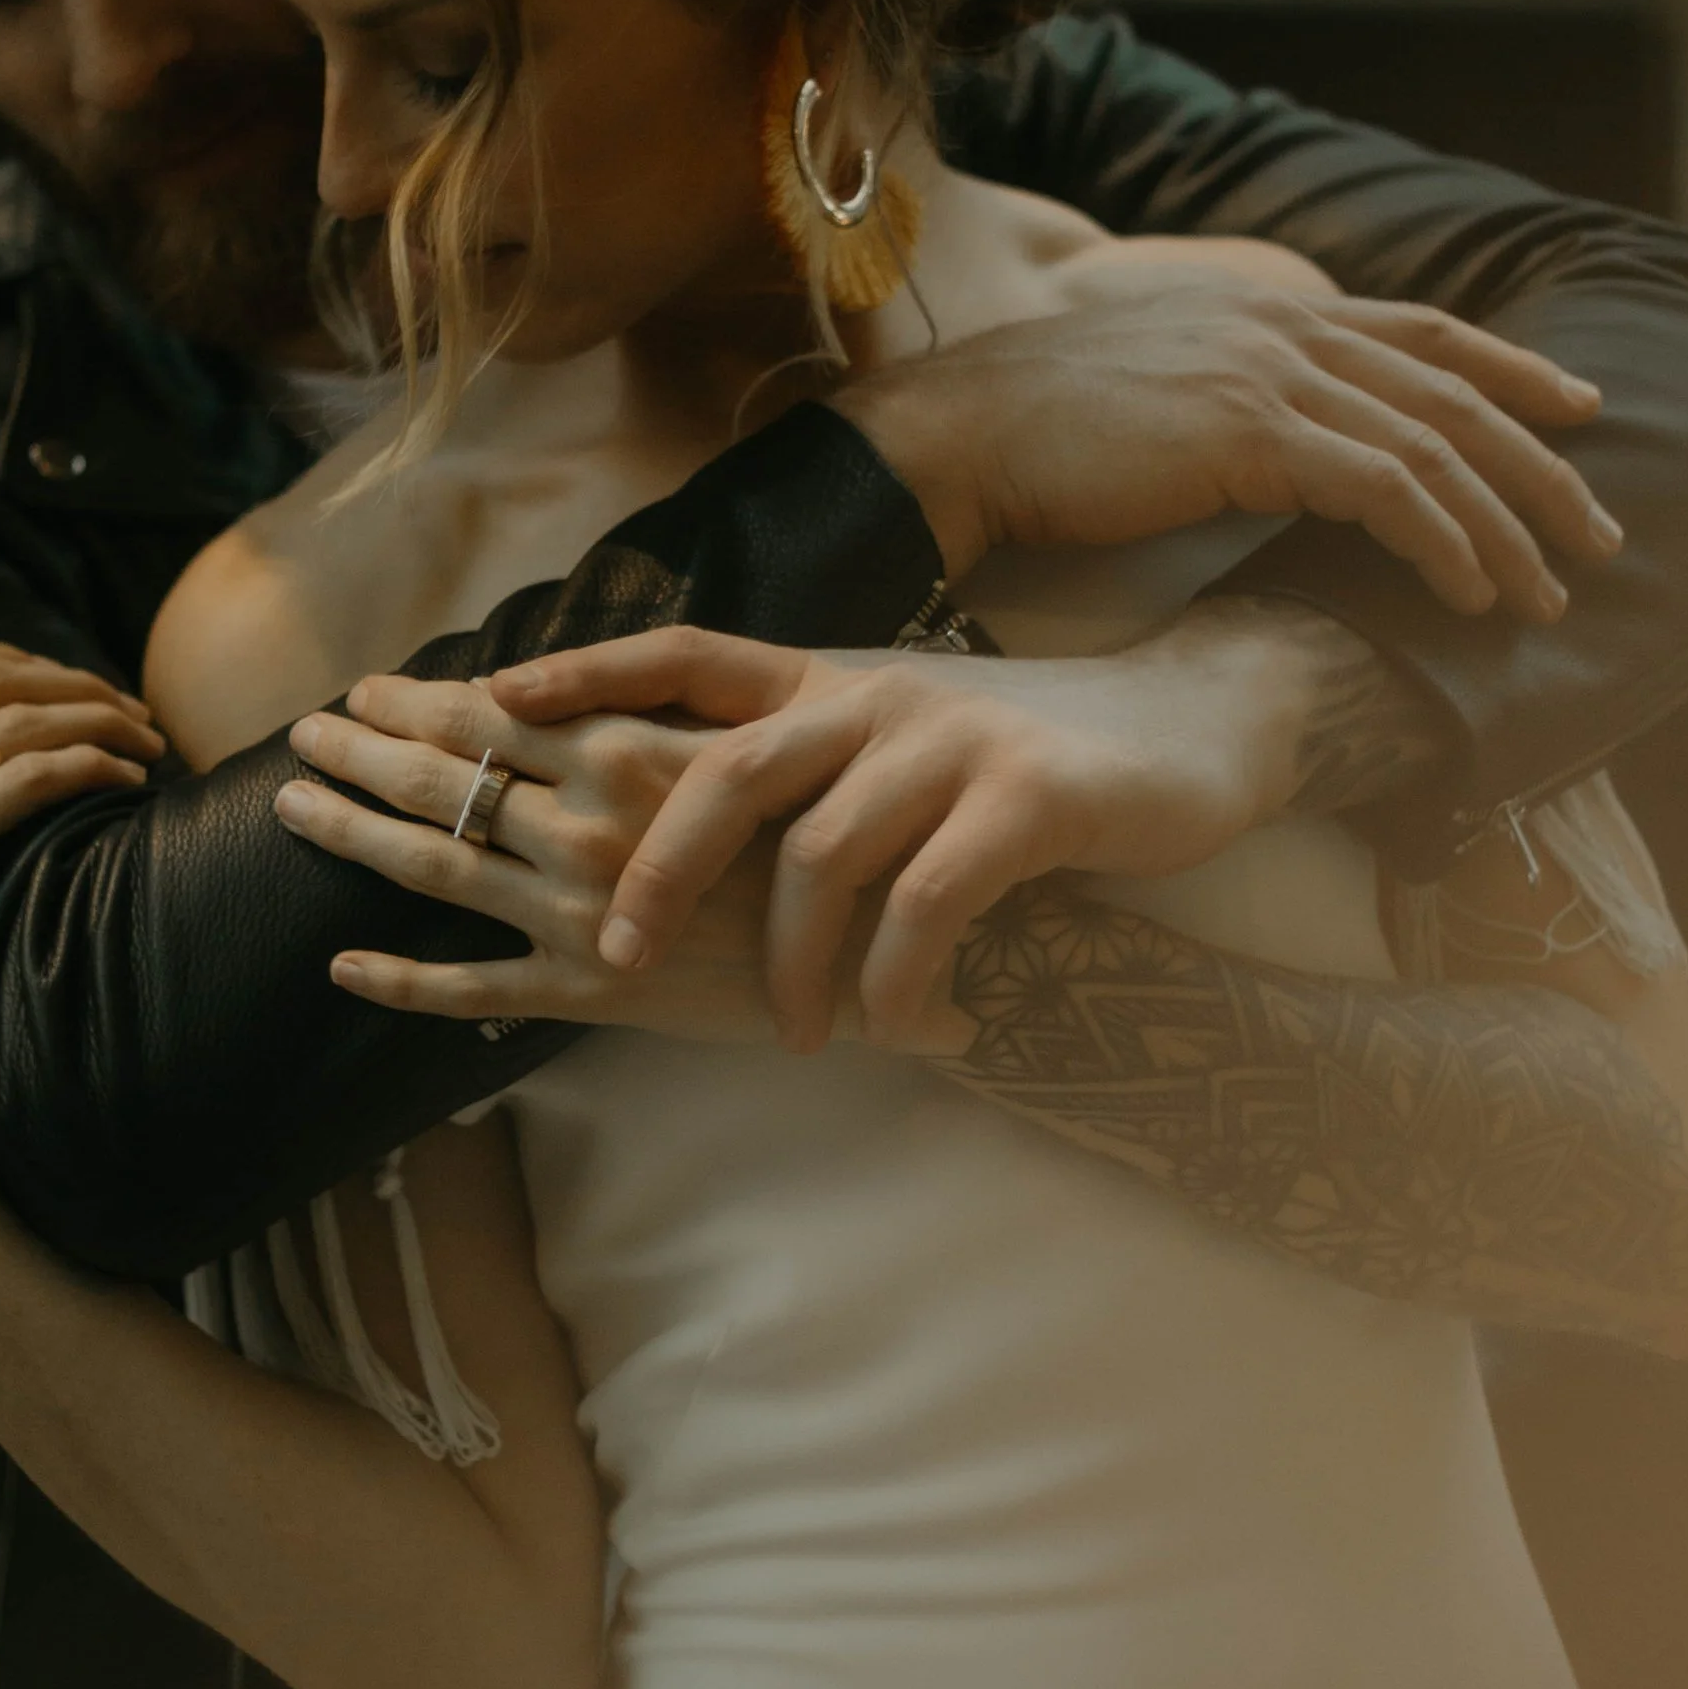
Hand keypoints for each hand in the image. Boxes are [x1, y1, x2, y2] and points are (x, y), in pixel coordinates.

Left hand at [273, 679, 791, 1042]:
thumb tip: (555, 701)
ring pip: (433, 866)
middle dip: (362, 752)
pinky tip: (341, 968)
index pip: (490, 718)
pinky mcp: (585, 993)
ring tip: (294, 806)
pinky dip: (400, 981)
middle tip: (304, 732)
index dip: (421, 700)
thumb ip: (644, 728)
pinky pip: (470, 991)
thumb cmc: (820, 842)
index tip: (371, 686)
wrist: (876, 956)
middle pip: (444, 780)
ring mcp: (575, 915)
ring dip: (352, 834)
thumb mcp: (736, 755)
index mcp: (625, 758)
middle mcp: (585, 829)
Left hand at [483, 605, 1397, 1048]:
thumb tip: (681, 822)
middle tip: (613, 954)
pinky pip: (930, 901)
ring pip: (825, 854)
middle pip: (730, 769)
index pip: (686, 653)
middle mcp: (875, 696)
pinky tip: (894, 1026)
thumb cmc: (1028, 754)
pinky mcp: (1030, 797)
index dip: (587, 672)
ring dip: (797, 963)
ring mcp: (952, 741)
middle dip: (657, 867)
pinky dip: (896, 976)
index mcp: (829, 677)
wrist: (1195, 725)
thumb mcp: (900, 734)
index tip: (492, 702)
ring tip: (801, 1035)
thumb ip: (805, 758)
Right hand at [832, 241, 1618, 615]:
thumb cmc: (1038, 431)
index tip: (1578, 407)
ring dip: (1505, 527)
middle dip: (1541, 465)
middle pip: (1455, 389)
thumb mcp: (1160, 385)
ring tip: (1544, 596)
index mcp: (1267, 305)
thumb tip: (1283, 443)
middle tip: (1598, 533)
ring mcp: (1270, 372)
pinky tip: (1470, 593)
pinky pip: (1385, 489)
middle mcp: (1284, 324)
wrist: (960, 429)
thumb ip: (1236, 391)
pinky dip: (1442, 542)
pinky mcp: (1251, 432)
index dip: (1511, 368)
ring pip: (1434, 446)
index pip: (1423, 331)